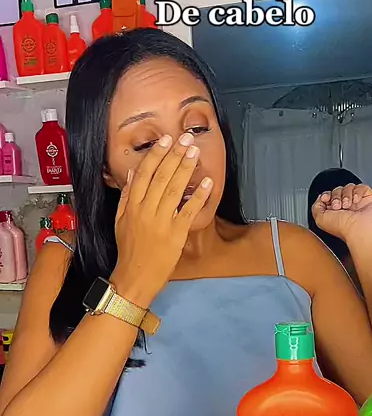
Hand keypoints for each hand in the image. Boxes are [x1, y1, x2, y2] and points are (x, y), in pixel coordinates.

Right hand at [111, 133, 212, 307]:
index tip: (165, 140)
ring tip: (195, 151)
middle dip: (174, 155)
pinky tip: (207, 182)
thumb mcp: (120, 220)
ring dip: (185, 168)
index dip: (156, 155)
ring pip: (174, 189)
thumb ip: (126, 196)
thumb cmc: (129, 250)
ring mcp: (161, 222)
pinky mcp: (175, 234)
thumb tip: (133, 172)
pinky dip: (198, 196)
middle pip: (160, 177)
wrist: (134, 277)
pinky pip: (188, 211)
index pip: (144, 174)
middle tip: (185, 138)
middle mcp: (145, 211)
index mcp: (131, 206)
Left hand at [311, 183, 371, 244]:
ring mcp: (358, 203)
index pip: (329, 197)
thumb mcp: (320, 219)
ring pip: (348, 187)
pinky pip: (361, 187)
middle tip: (338, 207)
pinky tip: (356, 201)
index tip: (326, 199)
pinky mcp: (369, 198)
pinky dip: (357, 192)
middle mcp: (346, 208)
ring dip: (346, 195)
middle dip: (335, 196)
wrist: (360, 229)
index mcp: (335, 213)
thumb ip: (316, 207)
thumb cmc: (343, 228)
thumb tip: (320, 199)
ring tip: (347, 205)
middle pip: (337, 190)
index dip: (326, 195)